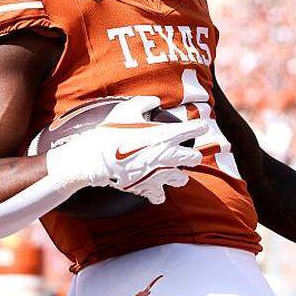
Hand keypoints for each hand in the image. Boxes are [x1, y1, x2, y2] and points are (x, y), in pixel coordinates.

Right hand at [45, 96, 204, 203]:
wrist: (94, 158)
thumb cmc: (111, 132)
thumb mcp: (127, 110)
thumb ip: (145, 103)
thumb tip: (155, 100)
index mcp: (165, 135)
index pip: (194, 130)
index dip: (200, 127)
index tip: (201, 126)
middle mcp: (167, 155)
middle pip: (194, 158)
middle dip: (192, 155)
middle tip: (186, 152)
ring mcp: (158, 174)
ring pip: (181, 179)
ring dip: (178, 175)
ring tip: (171, 171)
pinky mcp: (146, 187)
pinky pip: (160, 196)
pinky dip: (158, 193)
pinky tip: (154, 189)